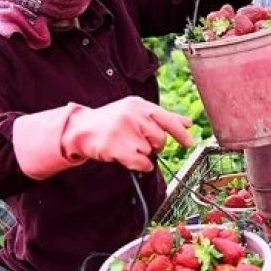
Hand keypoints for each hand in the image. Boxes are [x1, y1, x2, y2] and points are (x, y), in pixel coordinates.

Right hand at [63, 97, 194, 172]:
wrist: (81, 128)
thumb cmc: (112, 121)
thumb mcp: (137, 112)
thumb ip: (162, 117)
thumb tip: (188, 123)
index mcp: (140, 105)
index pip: (167, 118)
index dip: (180, 132)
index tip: (189, 143)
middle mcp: (134, 115)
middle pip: (160, 138)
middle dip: (154, 145)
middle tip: (139, 142)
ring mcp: (124, 130)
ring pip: (150, 151)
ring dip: (142, 154)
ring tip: (127, 145)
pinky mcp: (117, 146)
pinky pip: (141, 162)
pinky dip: (139, 165)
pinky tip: (128, 157)